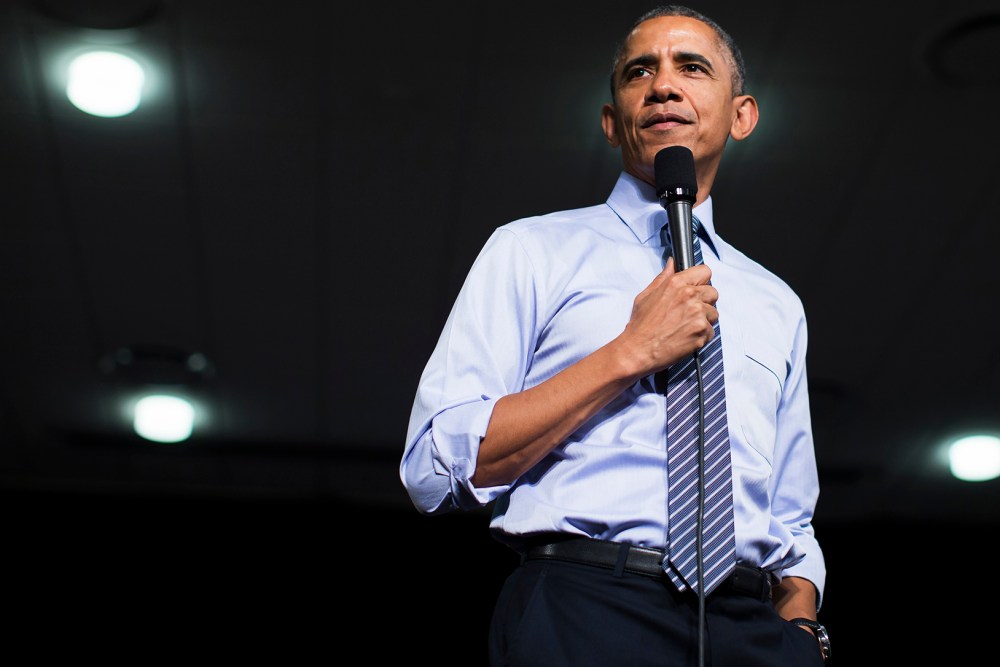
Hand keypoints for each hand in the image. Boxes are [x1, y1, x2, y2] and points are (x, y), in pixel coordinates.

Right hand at [619, 257, 717, 375]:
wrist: (638, 350)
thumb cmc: (640, 325)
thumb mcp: (646, 295)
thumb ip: (663, 277)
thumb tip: (672, 263)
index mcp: (676, 283)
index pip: (705, 271)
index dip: (702, 281)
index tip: (697, 288)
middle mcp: (689, 296)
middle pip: (713, 292)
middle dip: (704, 302)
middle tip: (688, 312)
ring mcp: (698, 314)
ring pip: (714, 313)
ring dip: (704, 320)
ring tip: (685, 326)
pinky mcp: (702, 331)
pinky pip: (711, 331)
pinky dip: (702, 336)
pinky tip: (686, 337)